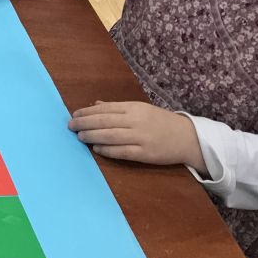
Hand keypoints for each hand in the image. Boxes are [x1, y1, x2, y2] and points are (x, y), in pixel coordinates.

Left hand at [68, 101, 205, 170]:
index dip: (87, 112)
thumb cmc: (160, 122)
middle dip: (84, 123)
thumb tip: (95, 104)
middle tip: (71, 126)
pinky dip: (107, 150)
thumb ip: (117, 108)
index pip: (105, 108)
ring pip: (110, 135)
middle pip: (104, 121)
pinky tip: (96, 148)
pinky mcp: (145, 153)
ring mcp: (141, 137)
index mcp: (134, 107)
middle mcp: (136, 120)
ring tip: (79, 136)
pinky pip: (121, 151)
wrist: (187, 137)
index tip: (74, 114)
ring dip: (91, 136)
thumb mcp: (140, 109)